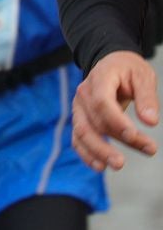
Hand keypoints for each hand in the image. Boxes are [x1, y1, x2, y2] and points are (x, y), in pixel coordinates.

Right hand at [71, 50, 158, 170]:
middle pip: (95, 121)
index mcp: (99, 79)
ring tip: (117, 165)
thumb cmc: (127, 69)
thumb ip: (147, 97)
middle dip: (117, 140)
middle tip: (144, 151)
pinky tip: (99, 166)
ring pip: (82, 132)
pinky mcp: (80, 118)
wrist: (110, 63)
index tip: (135, 135)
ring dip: (99, 151)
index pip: (101, 102)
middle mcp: (83, 94)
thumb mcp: (142, 75)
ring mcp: (79, 107)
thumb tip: (151, 122)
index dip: (116, 120)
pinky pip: (78, 138)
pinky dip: (86, 153)